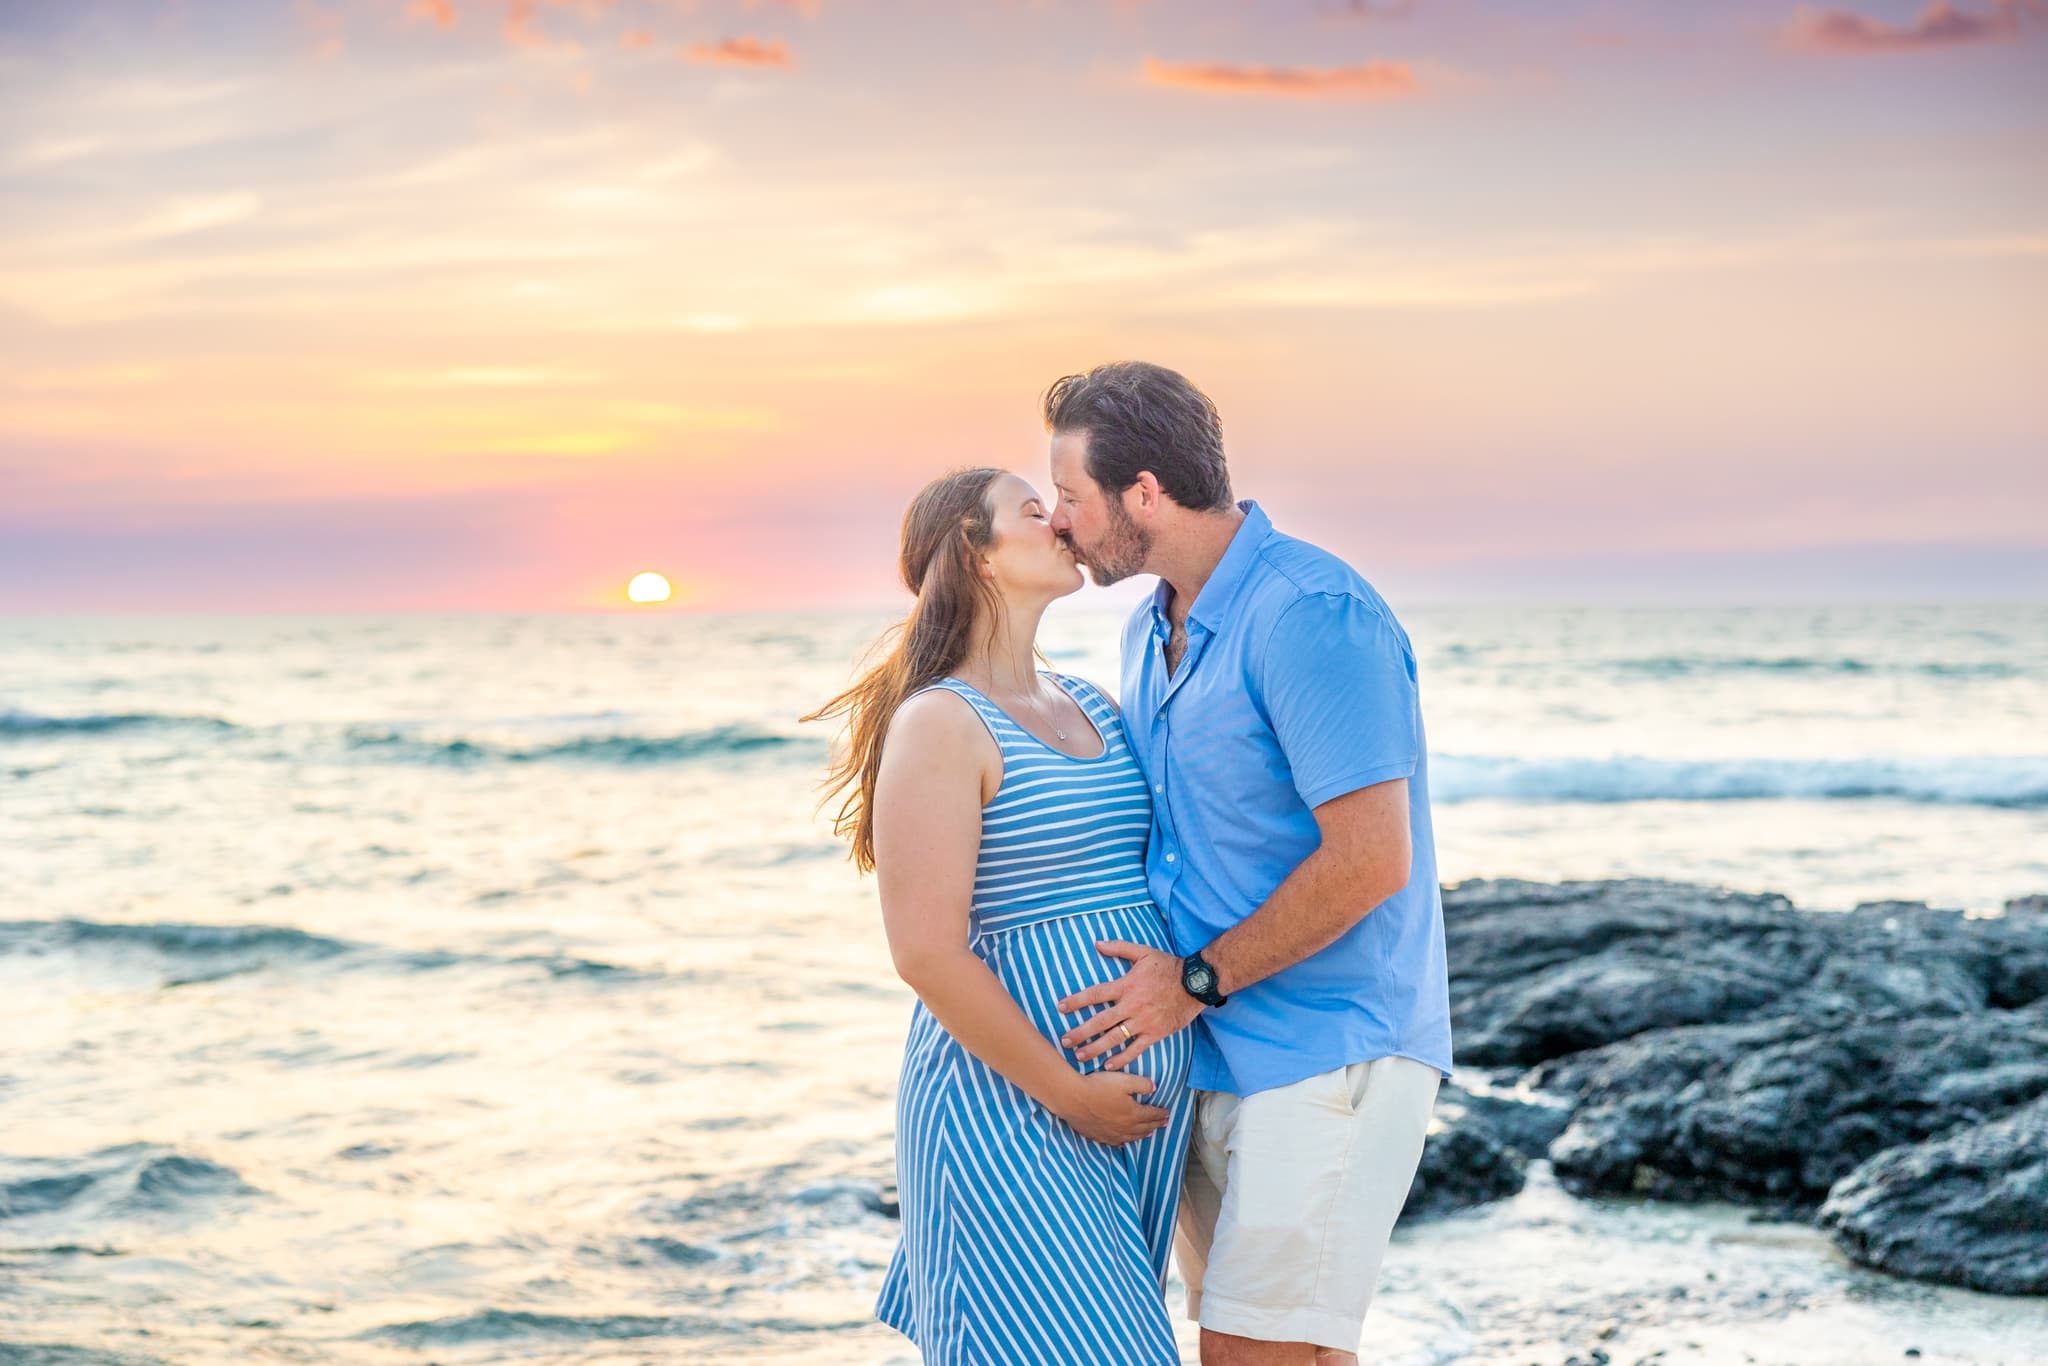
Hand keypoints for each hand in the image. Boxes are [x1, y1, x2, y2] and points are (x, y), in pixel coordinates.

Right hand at [1051, 1069, 1169, 1146]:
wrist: (1072, 1098)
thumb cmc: (1099, 1086)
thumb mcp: (1125, 1080)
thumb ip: (1143, 1084)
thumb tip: (1155, 1088)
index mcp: (1133, 1113)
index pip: (1152, 1114)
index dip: (1161, 1113)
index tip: (1167, 1113)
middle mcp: (1124, 1127)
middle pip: (1144, 1127)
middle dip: (1155, 1125)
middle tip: (1164, 1124)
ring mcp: (1111, 1133)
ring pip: (1131, 1137)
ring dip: (1142, 1135)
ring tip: (1149, 1134)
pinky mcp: (1098, 1135)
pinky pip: (1115, 1143)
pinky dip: (1123, 1143)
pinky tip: (1123, 1144)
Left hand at [1056, 941, 1203, 1070]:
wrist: (1196, 983)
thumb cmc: (1168, 967)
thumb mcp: (1143, 952)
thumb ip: (1119, 948)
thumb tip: (1097, 943)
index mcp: (1126, 985)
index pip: (1095, 994)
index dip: (1076, 1001)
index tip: (1060, 1007)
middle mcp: (1131, 1005)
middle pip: (1100, 1021)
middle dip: (1080, 1032)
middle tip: (1064, 1040)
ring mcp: (1143, 1022)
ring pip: (1114, 1038)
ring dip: (1095, 1048)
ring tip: (1079, 1056)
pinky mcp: (1155, 1033)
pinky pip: (1135, 1049)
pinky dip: (1121, 1058)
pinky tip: (1108, 1065)